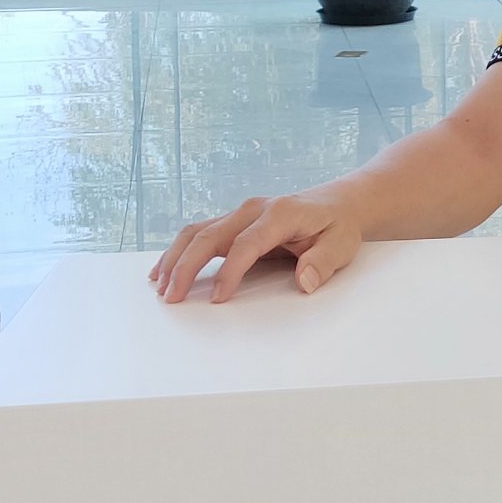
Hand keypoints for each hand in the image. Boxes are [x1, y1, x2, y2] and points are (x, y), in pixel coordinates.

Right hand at [149, 190, 365, 304]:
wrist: (338, 203)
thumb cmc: (338, 226)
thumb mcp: (342, 245)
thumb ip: (323, 262)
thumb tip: (304, 282)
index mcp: (280, 213)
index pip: (246, 243)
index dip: (230, 271)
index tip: (219, 299)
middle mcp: (254, 209)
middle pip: (210, 235)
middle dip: (187, 266)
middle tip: (172, 297)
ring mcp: (241, 213)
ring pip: (197, 232)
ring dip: (176, 258)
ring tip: (160, 287)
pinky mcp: (234, 221)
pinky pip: (200, 233)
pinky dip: (180, 251)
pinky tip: (165, 270)